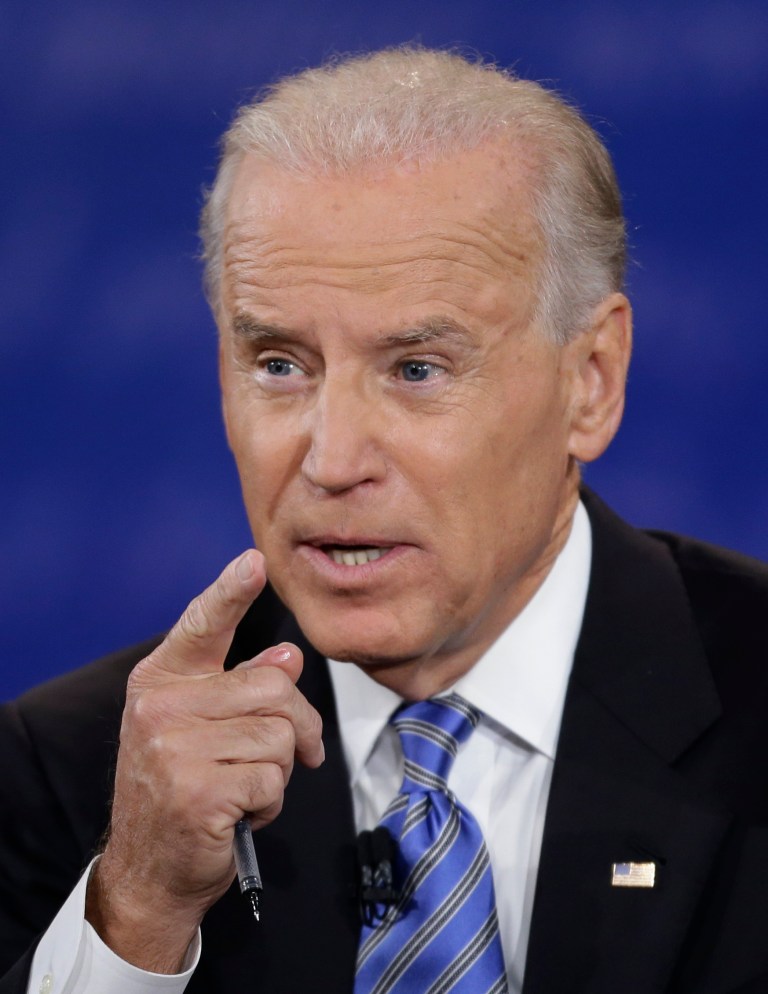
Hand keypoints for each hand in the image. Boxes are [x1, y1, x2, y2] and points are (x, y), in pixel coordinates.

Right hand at [85, 550, 323, 971]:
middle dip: (299, 728)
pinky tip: (239, 813)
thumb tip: (287, 656)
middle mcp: (161, 706)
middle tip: (289, 757)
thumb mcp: (205, 729)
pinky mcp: (196, 791)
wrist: (149, 868)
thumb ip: (244, 687)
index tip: (255, 560)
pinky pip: (274, 779)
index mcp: (162, 679)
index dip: (232, 591)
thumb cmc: (183, 788)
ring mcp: (174, 748)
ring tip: (244, 787)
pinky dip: (271, 802)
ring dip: (281, 771)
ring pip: (281, 735)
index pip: (204, 625)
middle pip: (275, 688)